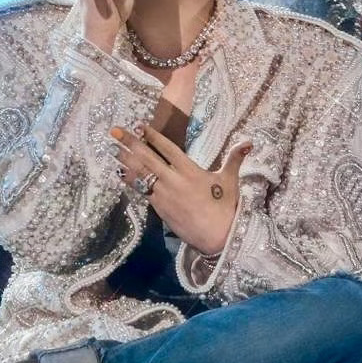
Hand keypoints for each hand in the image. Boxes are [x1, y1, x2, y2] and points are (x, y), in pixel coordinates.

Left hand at [110, 123, 252, 255]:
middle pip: (148, 158)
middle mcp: (175, 180)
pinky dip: (131, 181)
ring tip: (112, 149)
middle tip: (115, 131)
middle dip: (130, 143)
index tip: (139, 125)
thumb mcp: (230, 181)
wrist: (218, 237)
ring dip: (126, 161)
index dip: (153, 136)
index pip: (168, 148)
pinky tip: (121, 174)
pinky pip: (142, 191)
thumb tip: (249, 141)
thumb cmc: (225, 208)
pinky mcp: (160, 209)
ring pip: (141, 174)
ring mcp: (165, 195)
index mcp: (191, 171)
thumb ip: (234, 159)